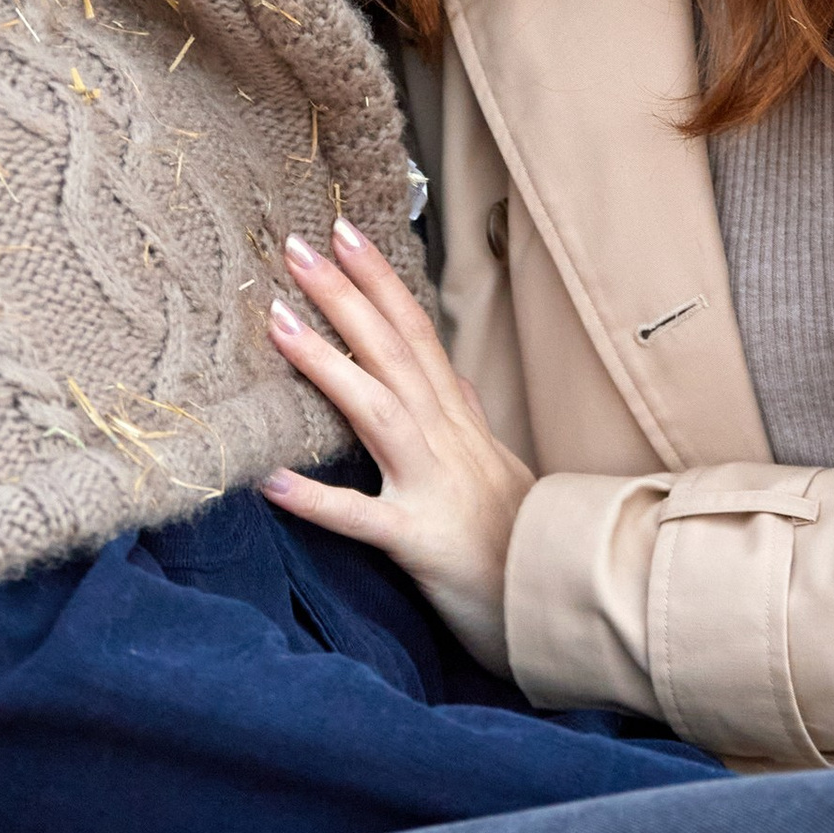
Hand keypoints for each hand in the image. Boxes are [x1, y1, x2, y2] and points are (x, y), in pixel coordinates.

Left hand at [262, 219, 532, 670]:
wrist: (562, 600)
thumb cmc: (521, 541)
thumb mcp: (499, 466)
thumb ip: (470, 420)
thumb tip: (455, 377)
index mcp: (458, 421)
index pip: (417, 334)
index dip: (380, 281)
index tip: (344, 231)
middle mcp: (449, 441)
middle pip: (394, 352)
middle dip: (346, 294)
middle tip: (295, 245)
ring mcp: (436, 487)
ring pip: (379, 412)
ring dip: (327, 364)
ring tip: (276, 322)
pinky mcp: (421, 543)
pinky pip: (364, 519)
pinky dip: (318, 500)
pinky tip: (271, 481)